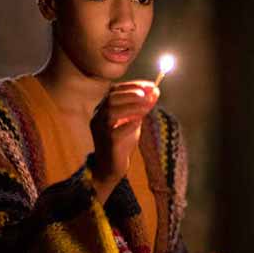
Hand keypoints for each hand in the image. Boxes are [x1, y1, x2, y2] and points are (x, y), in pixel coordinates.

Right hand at [90, 80, 158, 200]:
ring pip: (111, 112)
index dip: (133, 86)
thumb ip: (142, 107)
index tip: (151, 85)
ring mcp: (100, 130)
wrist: (112, 167)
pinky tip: (139, 122)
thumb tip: (155, 91)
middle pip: (111, 99)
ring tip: (147, 106)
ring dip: (131, 106)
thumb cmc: (122, 142)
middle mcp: (98, 117)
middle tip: (147, 94)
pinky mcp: (107, 143)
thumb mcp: (133, 121)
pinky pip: (116, 132)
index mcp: (102, 109)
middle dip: (131, 93)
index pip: (115, 91)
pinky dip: (129, 124)